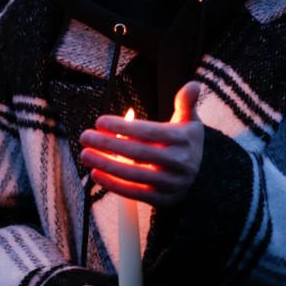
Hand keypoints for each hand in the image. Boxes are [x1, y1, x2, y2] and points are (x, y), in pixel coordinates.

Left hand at [80, 81, 203, 206]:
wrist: (199, 174)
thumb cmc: (185, 140)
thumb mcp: (189, 119)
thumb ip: (186, 102)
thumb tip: (193, 85)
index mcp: (184, 139)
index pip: (149, 132)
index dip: (123, 127)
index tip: (100, 121)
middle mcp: (180, 163)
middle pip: (138, 153)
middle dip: (108, 144)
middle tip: (85, 136)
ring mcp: (171, 184)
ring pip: (133, 175)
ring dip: (105, 165)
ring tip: (85, 154)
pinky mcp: (162, 200)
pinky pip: (134, 194)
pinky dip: (113, 185)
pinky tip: (95, 173)